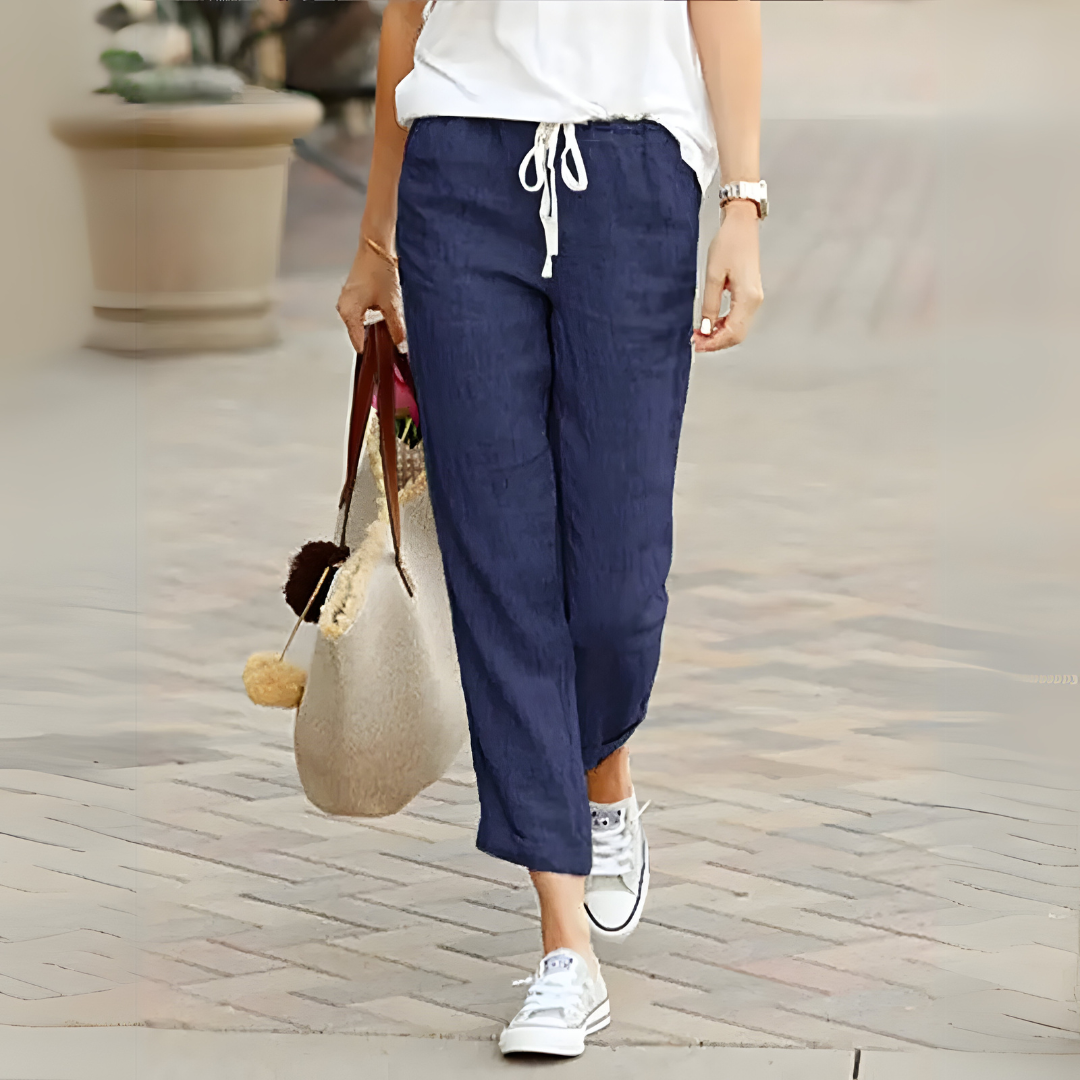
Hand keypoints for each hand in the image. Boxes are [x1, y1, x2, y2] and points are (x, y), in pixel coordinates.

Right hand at [337, 240, 405, 350]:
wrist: (375, 248)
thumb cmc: (379, 271)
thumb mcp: (391, 304)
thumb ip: (396, 327)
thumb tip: (401, 345)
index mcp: (349, 313)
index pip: (358, 342)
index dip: (372, 351)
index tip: (383, 360)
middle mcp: (344, 309)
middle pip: (359, 334)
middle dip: (374, 340)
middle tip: (390, 347)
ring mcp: (346, 301)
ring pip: (360, 324)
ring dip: (373, 328)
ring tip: (388, 332)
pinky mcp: (352, 295)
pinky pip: (360, 314)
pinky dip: (371, 318)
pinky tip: (383, 317)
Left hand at [692, 200, 763, 352]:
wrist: (741, 226)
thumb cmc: (728, 244)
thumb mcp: (713, 275)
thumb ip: (709, 305)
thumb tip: (705, 328)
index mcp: (747, 298)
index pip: (732, 332)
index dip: (713, 342)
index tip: (696, 344)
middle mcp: (754, 301)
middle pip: (737, 334)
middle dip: (716, 342)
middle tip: (696, 341)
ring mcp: (754, 299)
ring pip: (738, 328)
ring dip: (719, 334)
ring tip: (700, 333)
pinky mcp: (750, 295)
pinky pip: (739, 318)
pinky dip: (724, 325)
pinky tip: (710, 323)